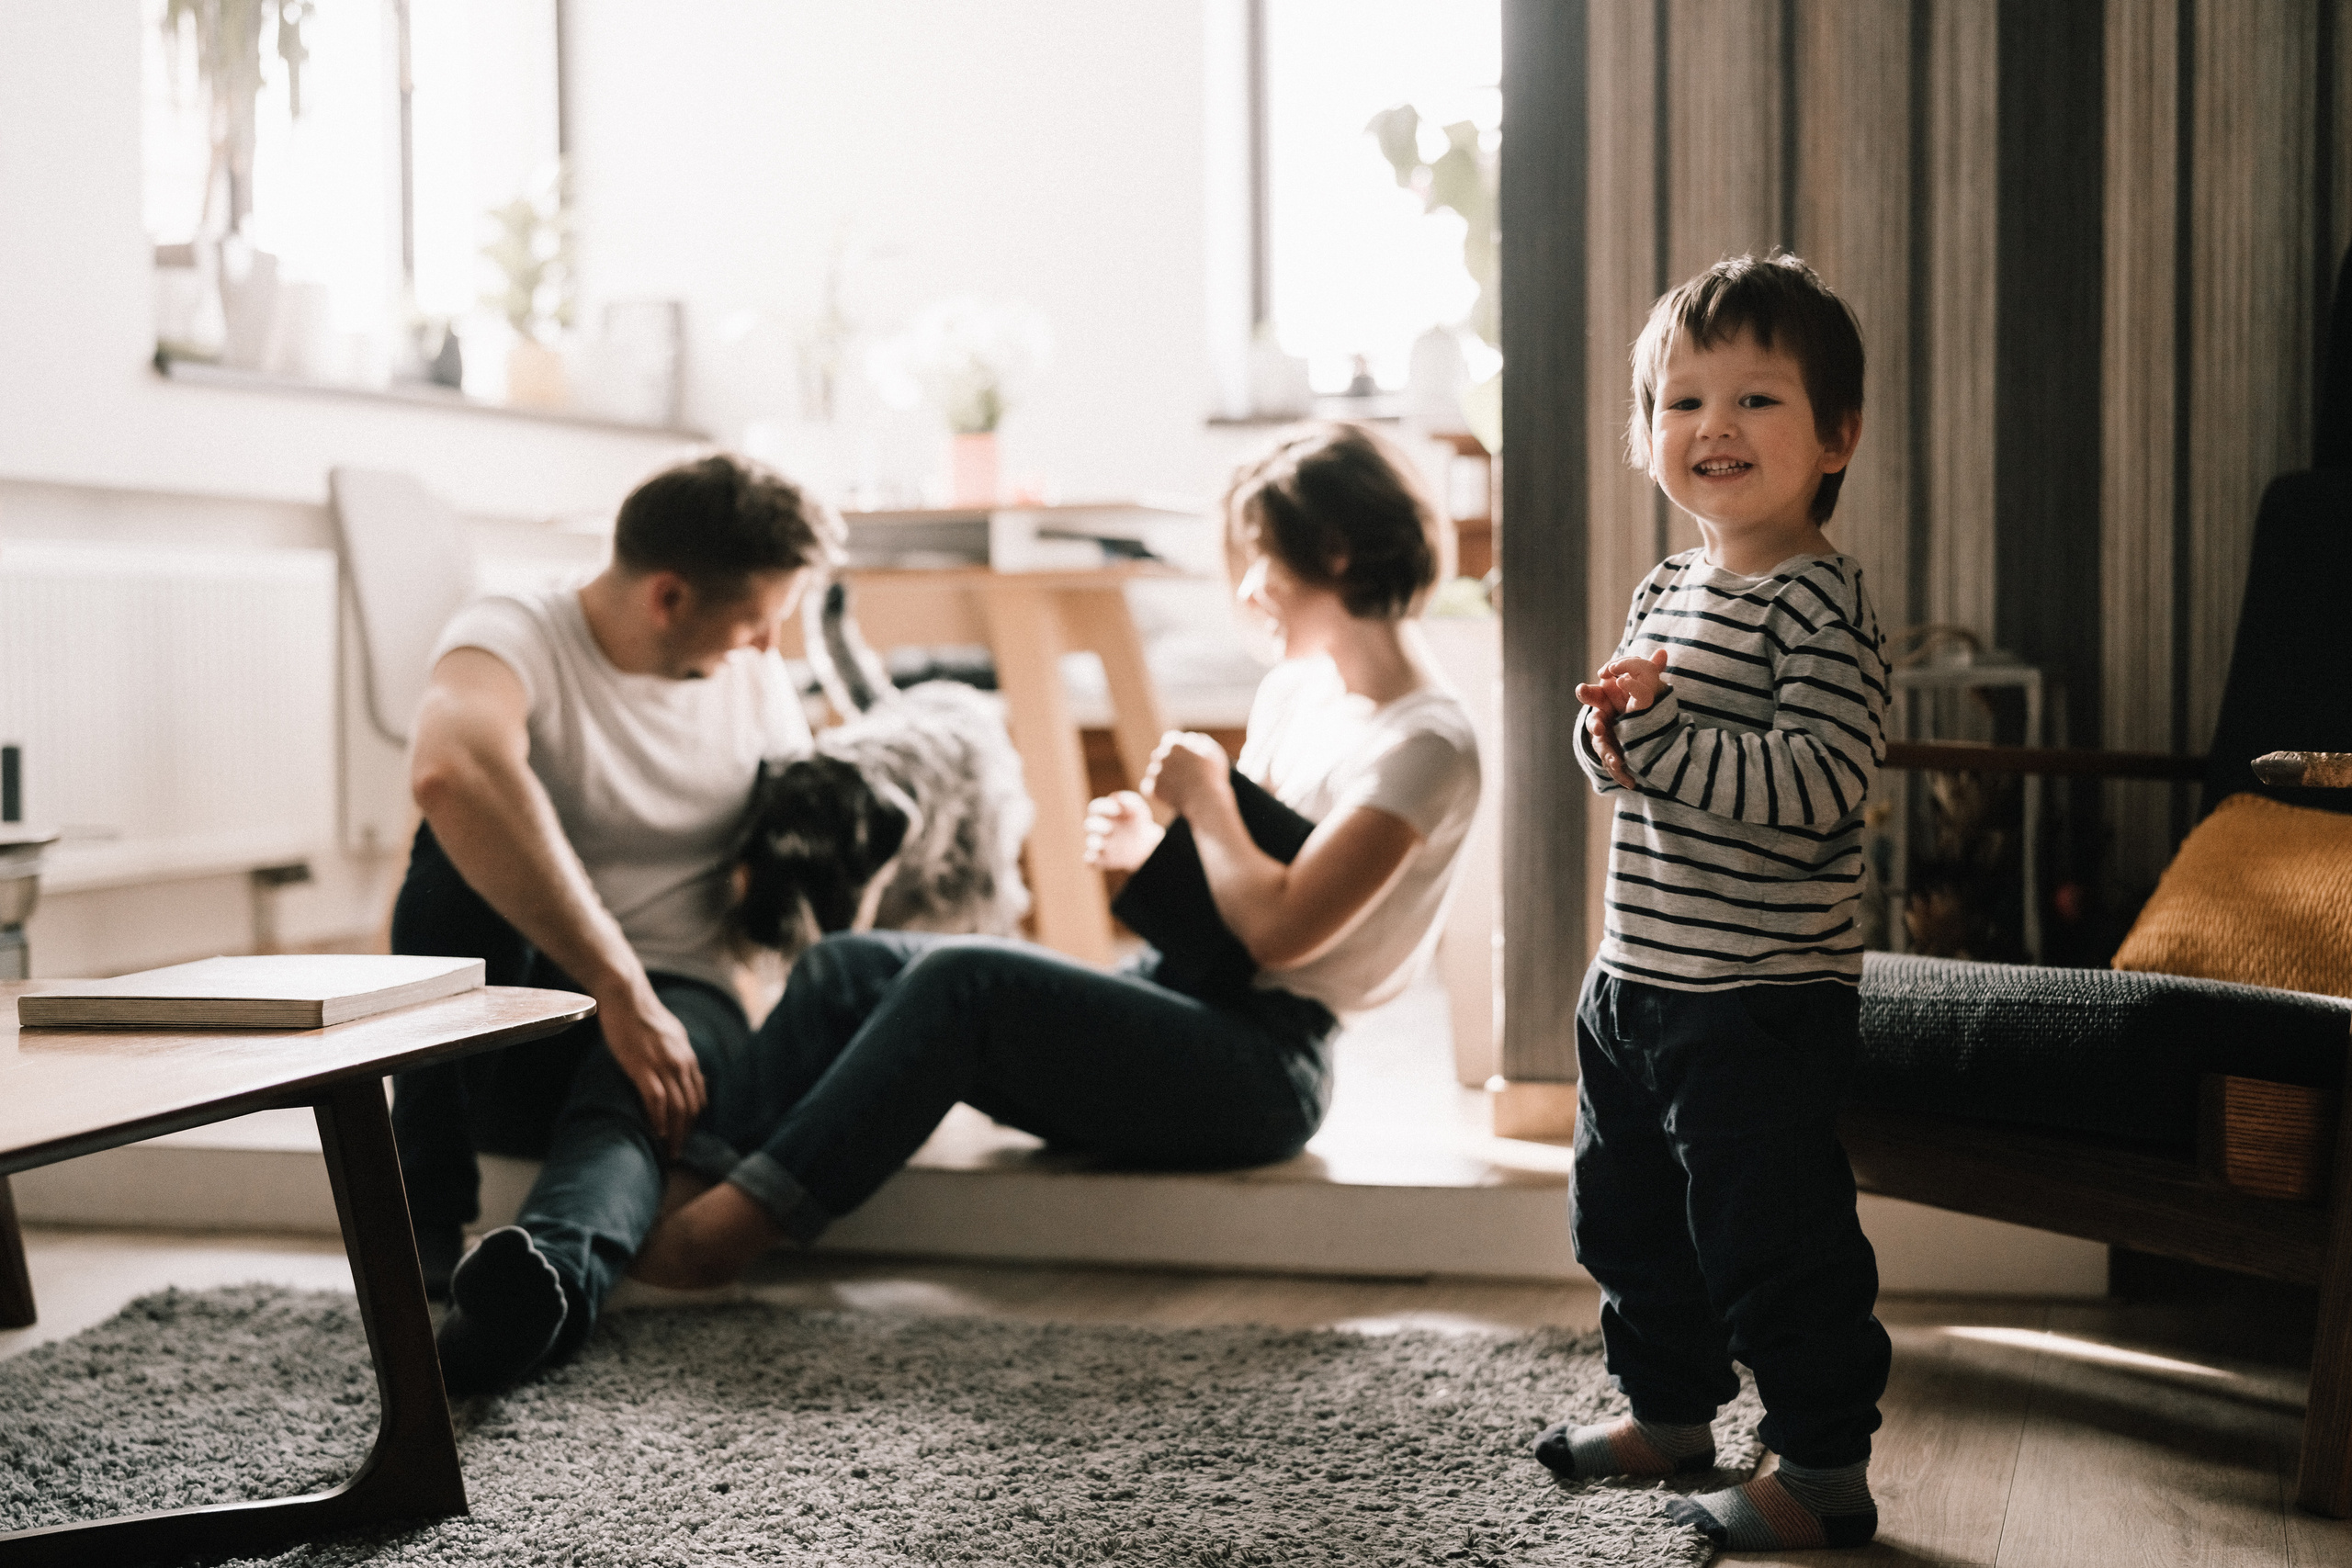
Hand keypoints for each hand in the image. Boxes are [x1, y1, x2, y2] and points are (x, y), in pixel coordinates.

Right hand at [594, 983, 706, 1153]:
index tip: (682, 1136)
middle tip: (675, 1153)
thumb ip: (679, 1055)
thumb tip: (686, 1073)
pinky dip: (657, 1119)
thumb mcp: (671, 1034)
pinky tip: (655, 1133)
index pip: (698, 1097)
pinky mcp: (642, 1066)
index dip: (692, 1121)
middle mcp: (681, 1063)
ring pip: (676, 1108)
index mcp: (687, 1057)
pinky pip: (656, 1100)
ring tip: (667, 1151)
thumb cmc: (641, 1014)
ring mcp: (663, 1065)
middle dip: (685, 1134)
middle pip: (690, 1107)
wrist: (625, 995)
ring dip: (674, 1134)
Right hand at [1085, 790, 1164, 870]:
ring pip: (1090, 842)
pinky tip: (1094, 858)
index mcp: (1103, 813)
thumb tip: (1116, 797)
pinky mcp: (1102, 859)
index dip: (1103, 807)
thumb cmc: (1138, 821)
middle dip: (1096, 826)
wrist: (1145, 844)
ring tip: (1100, 843)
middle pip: (1089, 824)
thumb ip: (1129, 800)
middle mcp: (1098, 828)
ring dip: (1093, 842)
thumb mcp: (1137, 808)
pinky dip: (1090, 860)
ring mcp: (1099, 844)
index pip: (1095, 807)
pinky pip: (1090, 861)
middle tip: (1109, 828)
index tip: (1117, 810)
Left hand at [1140, 731, 1232, 819]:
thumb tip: (1190, 738)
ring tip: (1179, 787)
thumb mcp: (1212, 752)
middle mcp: (1162, 755)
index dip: (1176, 749)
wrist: (1205, 800)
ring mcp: (1155, 772)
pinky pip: (1150, 787)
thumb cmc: (1212, 776)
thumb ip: (1200, 741)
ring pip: (1153, 772)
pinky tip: (1172, 795)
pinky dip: (1158, 791)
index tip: (1182, 757)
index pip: (1169, 739)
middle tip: (1180, 774)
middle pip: (1159, 755)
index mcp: (1175, 744)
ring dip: (1162, 777)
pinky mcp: (1152, 789)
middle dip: (1168, 763)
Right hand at [1575, 650, 1667, 791]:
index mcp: (1602, 700)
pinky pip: (1615, 767)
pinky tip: (1631, 783)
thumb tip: (1663, 652)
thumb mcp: (1639, 684)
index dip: (1586, 692)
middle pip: (1594, 723)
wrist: (1626, 723)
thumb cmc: (1627, 699)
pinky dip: (1622, 775)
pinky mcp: (1612, 755)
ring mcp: (1604, 739)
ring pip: (1603, 748)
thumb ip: (1648, 670)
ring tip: (1619, 763)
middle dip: (1595, 725)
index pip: (1590, 694)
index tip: (1584, 689)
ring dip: (1610, 755)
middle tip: (1599, 727)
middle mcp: (1599, 720)